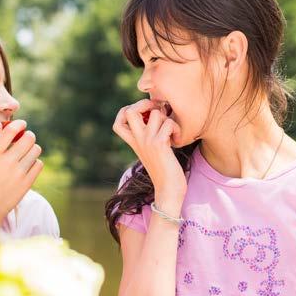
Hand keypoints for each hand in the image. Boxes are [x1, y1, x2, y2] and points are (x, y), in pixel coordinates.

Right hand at [0, 120, 42, 230]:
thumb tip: (0, 125)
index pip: (10, 130)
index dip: (18, 124)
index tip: (21, 124)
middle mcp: (6, 161)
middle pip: (28, 138)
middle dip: (28, 135)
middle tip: (25, 138)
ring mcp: (18, 173)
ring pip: (36, 150)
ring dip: (32, 148)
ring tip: (26, 152)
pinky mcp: (27, 183)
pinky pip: (39, 165)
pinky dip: (35, 162)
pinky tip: (28, 165)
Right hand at [112, 99, 186, 213]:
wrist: (168, 192)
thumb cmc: (165, 172)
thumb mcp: (153, 153)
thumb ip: (150, 138)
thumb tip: (158, 118)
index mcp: (133, 143)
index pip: (118, 121)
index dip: (128, 111)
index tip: (144, 114)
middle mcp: (138, 140)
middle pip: (129, 111)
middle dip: (145, 104)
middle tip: (159, 112)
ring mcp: (147, 142)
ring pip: (156, 112)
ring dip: (168, 118)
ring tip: (172, 131)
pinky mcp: (159, 144)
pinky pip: (169, 122)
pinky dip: (176, 128)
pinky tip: (177, 140)